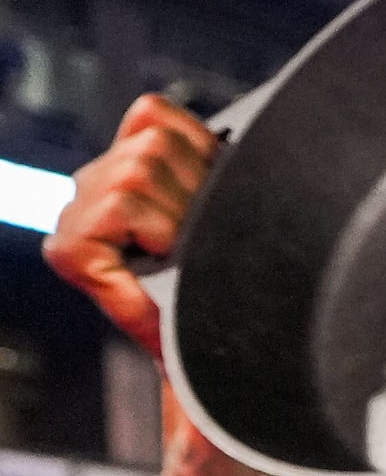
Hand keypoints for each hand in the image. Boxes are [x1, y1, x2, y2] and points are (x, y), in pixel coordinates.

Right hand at [41, 94, 217, 357]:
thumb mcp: (223, 219)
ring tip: (184, 255)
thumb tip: (219, 127)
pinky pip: (120, 204)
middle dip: (196, 191)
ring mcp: (77, 215)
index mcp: (126, 169)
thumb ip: (206, 164)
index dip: (199, 152)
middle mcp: (93, 186)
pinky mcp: (69, 248)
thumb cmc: (226, 296)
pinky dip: (152, 232)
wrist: (217, 360)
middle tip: (207, 241)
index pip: (153, 115)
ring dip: (177, 218)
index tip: (217, 202)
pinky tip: (161, 260)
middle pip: (152, 143)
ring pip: (138, 168)